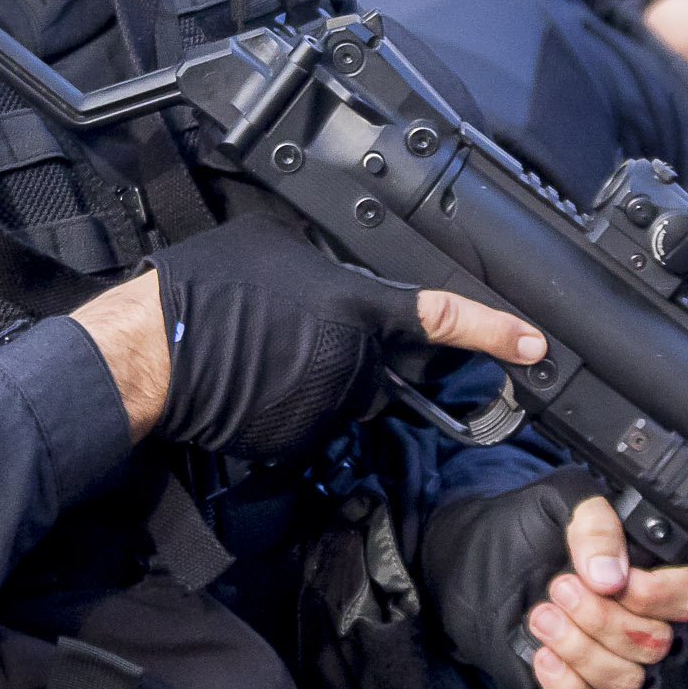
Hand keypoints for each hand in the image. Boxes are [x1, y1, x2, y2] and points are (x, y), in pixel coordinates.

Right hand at [69, 215, 546, 451]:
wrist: (153, 354)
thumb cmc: (204, 291)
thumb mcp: (274, 246)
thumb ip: (324, 266)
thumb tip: (333, 273)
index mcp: (356, 308)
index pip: (441, 319)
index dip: (494, 331)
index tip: (534, 345)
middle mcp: (353, 362)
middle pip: (378, 366)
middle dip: (350, 354)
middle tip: (286, 333)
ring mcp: (327, 408)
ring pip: (341, 397)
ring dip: (313, 379)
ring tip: (256, 352)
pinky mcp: (297, 443)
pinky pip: (306, 423)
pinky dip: (285, 406)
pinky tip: (248, 383)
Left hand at [529, 493, 687, 688]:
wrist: (474, 562)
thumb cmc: (525, 529)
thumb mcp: (559, 503)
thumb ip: (595, 525)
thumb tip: (610, 575)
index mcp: (649, 569)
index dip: (656, 594)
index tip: (607, 580)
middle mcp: (639, 618)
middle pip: (655, 641)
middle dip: (602, 619)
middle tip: (558, 589)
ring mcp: (613, 658)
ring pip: (627, 678)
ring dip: (580, 649)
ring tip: (541, 617)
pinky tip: (543, 658)